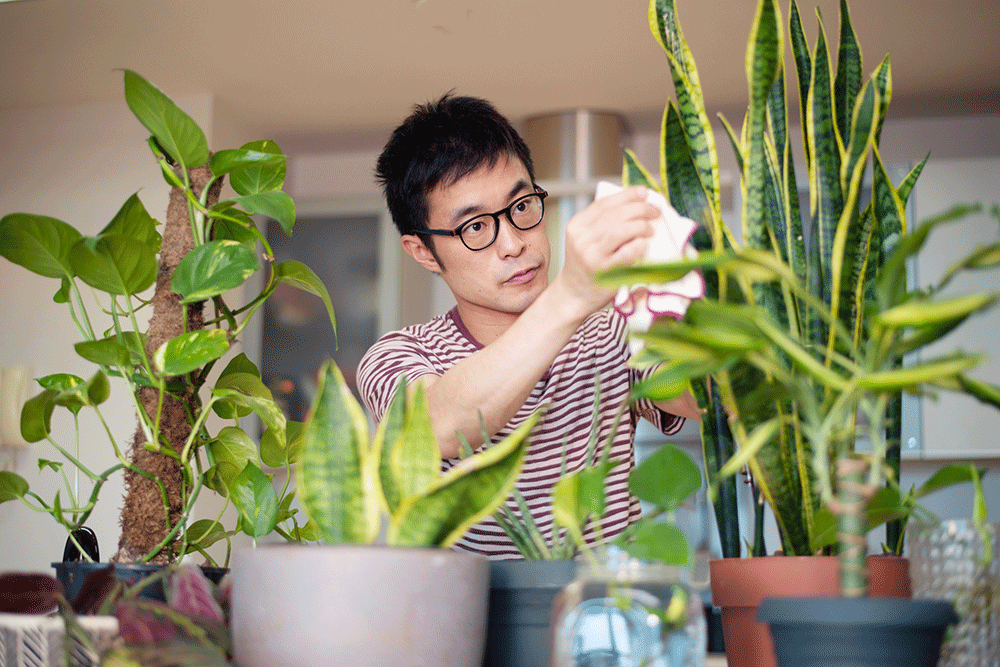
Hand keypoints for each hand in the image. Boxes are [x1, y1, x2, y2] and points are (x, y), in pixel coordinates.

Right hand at [555, 185, 658, 317]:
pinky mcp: (602, 271)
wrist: (574, 293)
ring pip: (621, 230)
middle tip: (655, 213)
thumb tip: (637, 202)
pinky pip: (626, 252)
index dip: (627, 195)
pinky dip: (639, 245)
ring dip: (641, 226)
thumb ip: (604, 222)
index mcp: (577, 225)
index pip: (605, 203)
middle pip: (616, 214)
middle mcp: (581, 238)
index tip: (644, 192)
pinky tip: (643, 245)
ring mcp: (590, 254)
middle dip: (640, 209)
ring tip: (650, 230)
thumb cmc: (587, 264)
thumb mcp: (586, 239)